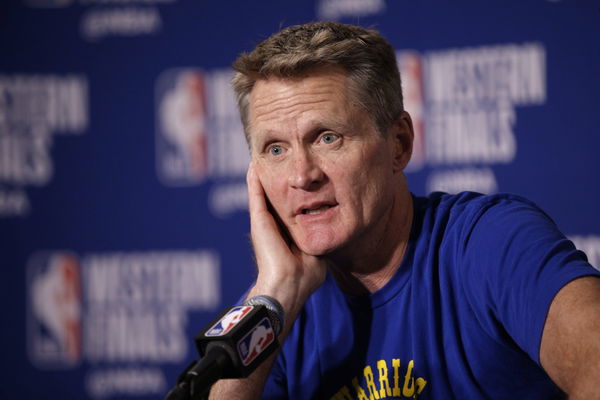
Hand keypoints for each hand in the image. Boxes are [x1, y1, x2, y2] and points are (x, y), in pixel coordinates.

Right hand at [246, 162, 327, 328]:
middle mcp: (273, 226)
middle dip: (277, 180)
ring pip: (262, 193)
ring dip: (262, 175)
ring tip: (260, 157)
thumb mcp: (316, 253)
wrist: (290, 284)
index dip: (293, 194)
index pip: (290, 208)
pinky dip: (254, 179)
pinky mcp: (258, 220)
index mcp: (287, 233)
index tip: (298, 179)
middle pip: (275, 197)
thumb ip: (318, 240)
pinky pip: (255, 194)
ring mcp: (264, 222)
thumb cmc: (305, 275)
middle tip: (277, 161)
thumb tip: (329, 234)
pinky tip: (253, 165)